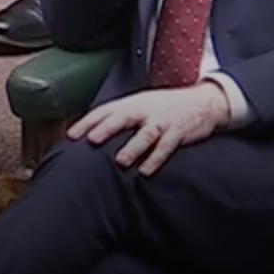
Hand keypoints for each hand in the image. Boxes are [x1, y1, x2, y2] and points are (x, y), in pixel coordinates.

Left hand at [68, 84, 229, 175]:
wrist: (203, 102)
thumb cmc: (164, 107)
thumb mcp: (139, 105)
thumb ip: (117, 117)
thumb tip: (89, 133)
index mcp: (131, 103)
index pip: (104, 111)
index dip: (87, 122)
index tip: (70, 136)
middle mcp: (144, 110)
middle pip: (122, 118)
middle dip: (106, 128)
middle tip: (91, 140)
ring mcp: (162, 121)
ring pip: (145, 134)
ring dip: (132, 147)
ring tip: (120, 161)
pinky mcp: (179, 132)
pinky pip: (166, 147)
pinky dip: (155, 159)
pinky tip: (145, 171)